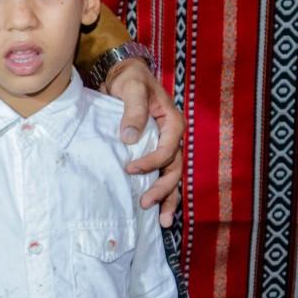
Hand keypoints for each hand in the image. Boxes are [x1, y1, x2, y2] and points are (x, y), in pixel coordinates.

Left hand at [102, 58, 184, 226]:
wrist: (123, 75)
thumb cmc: (130, 79)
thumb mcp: (132, 88)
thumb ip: (132, 110)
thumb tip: (129, 138)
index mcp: (172, 122)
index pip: (168, 149)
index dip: (152, 162)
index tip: (130, 169)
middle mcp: (172, 137)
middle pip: (174, 168)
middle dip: (163, 189)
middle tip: (145, 203)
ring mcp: (165, 146)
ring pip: (172, 176)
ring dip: (168, 198)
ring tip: (163, 222)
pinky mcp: (153, 152)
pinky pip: (161, 175)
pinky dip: (160, 192)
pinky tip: (157, 212)